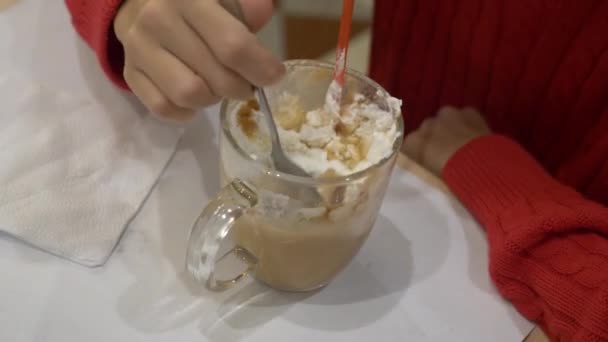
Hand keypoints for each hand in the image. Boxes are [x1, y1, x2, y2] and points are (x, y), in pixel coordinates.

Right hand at [114, 0, 283, 120]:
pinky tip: (197, 98)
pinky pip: (163, 107)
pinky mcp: (130, 72)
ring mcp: (139, 48)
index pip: (232, 44)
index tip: (274, 75)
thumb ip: (245, 5)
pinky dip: (186, 112)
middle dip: (241, 87)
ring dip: (214, 99)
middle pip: (216, 77)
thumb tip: (261, 15)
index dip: (260, 67)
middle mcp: (159, 20)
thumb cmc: (195, 1)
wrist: (139, 1)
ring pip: (190, 95)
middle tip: (247, 83)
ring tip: (219, 87)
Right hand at [402, 106, 490, 174]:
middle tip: (446, 154)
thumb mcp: (430, 174)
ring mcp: (447, 115)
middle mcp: (426, 125)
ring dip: (450, 128)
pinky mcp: (468, 111)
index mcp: (413, 142)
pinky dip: (468, 123)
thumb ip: (425, 164)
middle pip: (428, 130)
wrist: (478, 165)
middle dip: (435, 138)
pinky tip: (474, 136)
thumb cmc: (450, 176)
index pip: (410, 145)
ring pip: (445, 119)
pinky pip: (465, 116)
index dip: (419, 153)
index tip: (427, 162)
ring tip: (461, 144)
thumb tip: (428, 163)